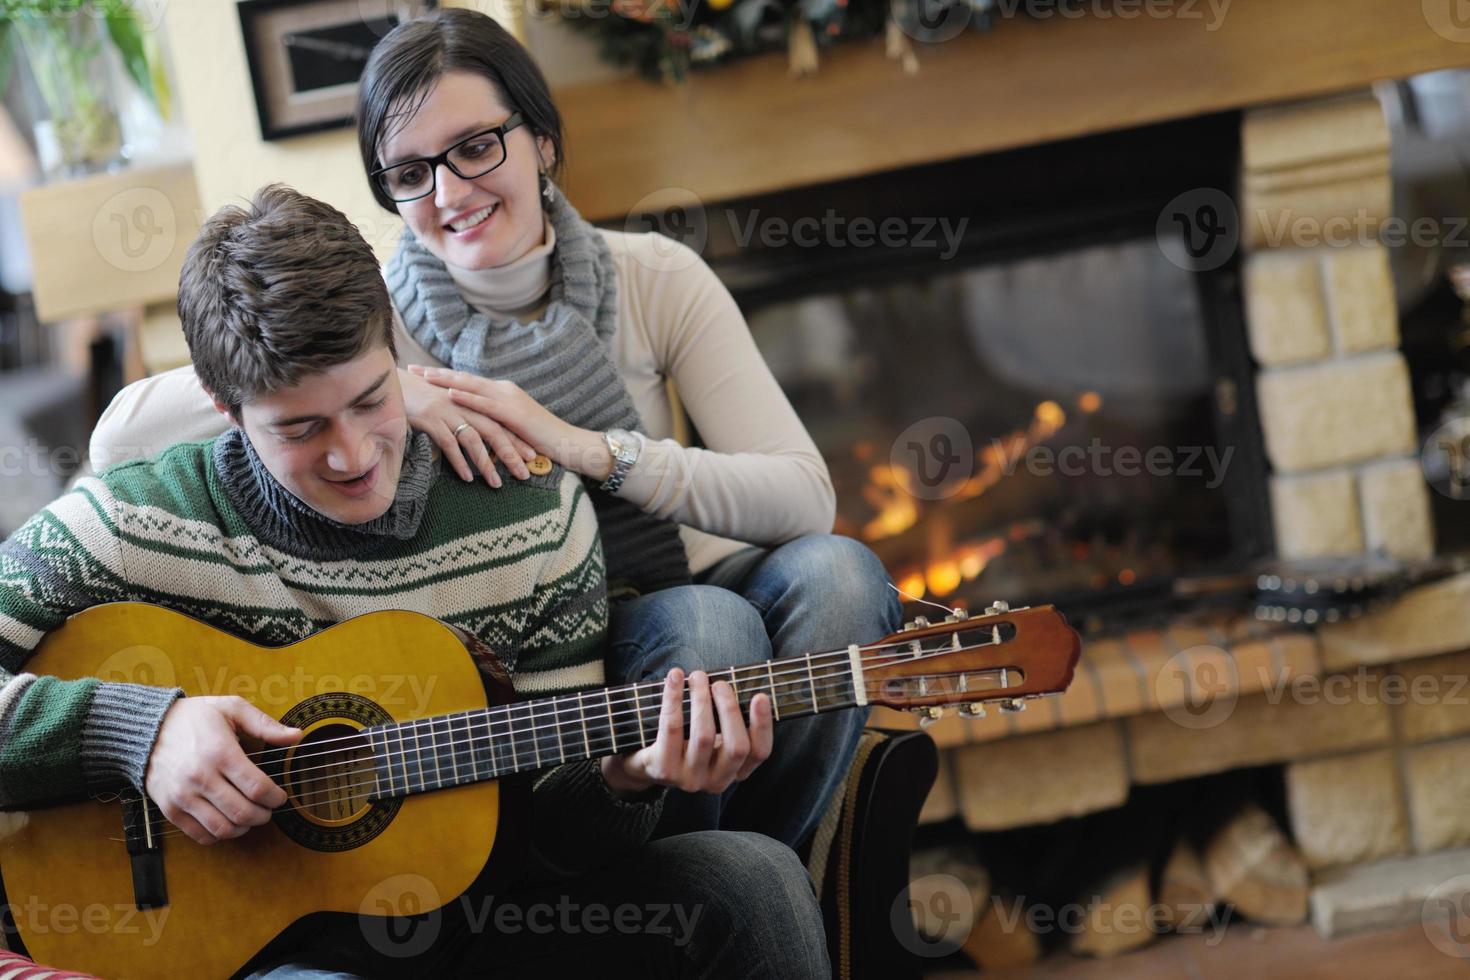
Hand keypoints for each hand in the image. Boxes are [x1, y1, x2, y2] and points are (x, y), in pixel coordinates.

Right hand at [143, 696, 302, 845]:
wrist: (147, 728)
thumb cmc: (194, 717)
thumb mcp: (231, 708)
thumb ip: (264, 724)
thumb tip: (296, 736)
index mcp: (219, 752)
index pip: (257, 787)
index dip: (276, 797)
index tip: (280, 796)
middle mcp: (200, 777)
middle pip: (243, 812)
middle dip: (264, 815)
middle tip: (268, 808)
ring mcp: (183, 796)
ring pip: (223, 829)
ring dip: (244, 828)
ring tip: (250, 816)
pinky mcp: (170, 809)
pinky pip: (200, 835)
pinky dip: (219, 835)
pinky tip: (228, 822)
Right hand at [398, 367, 537, 486]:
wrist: (393, 381)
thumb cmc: (420, 396)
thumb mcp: (447, 404)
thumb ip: (462, 417)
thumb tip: (474, 437)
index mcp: (470, 401)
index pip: (500, 421)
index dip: (516, 438)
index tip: (532, 455)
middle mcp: (463, 405)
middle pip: (494, 431)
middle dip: (511, 453)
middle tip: (525, 473)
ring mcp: (448, 412)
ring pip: (474, 440)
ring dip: (487, 464)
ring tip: (497, 484)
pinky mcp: (431, 420)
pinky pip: (449, 444)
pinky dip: (460, 462)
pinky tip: (468, 478)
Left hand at [407, 366, 614, 480]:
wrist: (566, 442)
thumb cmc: (539, 440)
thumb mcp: (510, 428)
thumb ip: (493, 423)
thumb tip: (474, 427)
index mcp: (502, 393)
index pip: (468, 382)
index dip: (444, 377)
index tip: (422, 373)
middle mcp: (503, 390)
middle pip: (465, 379)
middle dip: (438, 374)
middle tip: (413, 369)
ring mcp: (509, 399)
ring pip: (472, 386)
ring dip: (446, 380)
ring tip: (425, 377)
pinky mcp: (514, 413)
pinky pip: (486, 404)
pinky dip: (467, 398)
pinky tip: (450, 394)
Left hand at [600, 668, 773, 797]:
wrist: (644, 764)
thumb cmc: (687, 740)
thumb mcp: (714, 734)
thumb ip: (729, 718)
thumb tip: (738, 682)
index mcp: (735, 771)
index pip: (759, 752)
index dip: (763, 725)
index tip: (760, 696)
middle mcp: (716, 781)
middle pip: (736, 746)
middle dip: (730, 709)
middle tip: (720, 683)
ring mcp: (690, 779)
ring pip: (704, 736)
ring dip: (702, 700)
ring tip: (698, 676)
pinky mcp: (664, 770)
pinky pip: (672, 728)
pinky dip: (674, 698)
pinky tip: (675, 678)